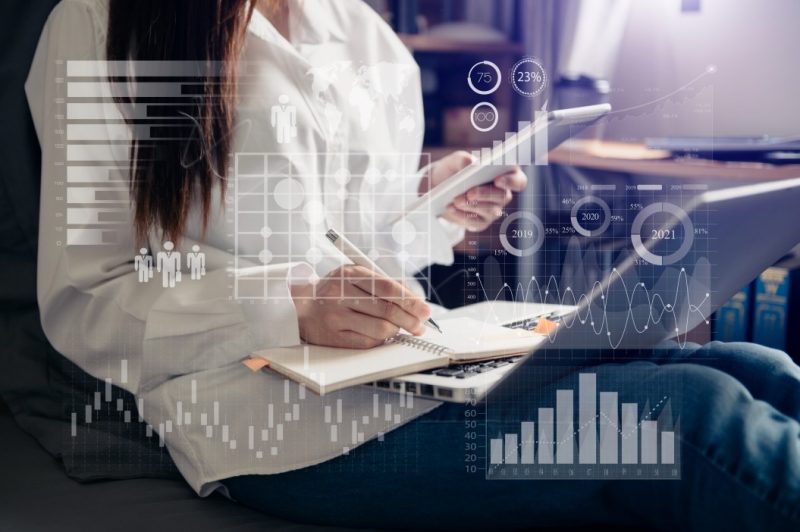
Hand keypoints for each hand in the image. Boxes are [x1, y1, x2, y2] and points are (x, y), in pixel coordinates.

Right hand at [290, 265, 430, 348]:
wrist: (301, 306)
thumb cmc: (335, 291)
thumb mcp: (354, 277)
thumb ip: (381, 283)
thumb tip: (414, 300)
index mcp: (348, 274)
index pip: (387, 288)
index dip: (410, 300)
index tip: (425, 310)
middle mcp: (340, 294)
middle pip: (386, 310)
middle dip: (410, 320)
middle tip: (421, 325)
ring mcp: (335, 317)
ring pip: (380, 329)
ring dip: (397, 331)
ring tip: (402, 329)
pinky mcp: (333, 337)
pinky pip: (367, 342)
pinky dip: (381, 340)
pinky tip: (384, 335)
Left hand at [420, 151, 527, 231]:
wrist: (439, 186)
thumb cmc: (455, 169)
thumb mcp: (456, 160)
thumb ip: (463, 159)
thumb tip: (470, 164)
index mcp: (505, 174)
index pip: (518, 181)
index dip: (511, 181)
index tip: (497, 180)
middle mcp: (503, 194)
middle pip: (504, 197)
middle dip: (486, 194)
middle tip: (470, 193)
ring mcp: (493, 210)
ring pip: (490, 210)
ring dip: (472, 205)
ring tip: (456, 200)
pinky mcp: (481, 222)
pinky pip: (475, 222)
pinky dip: (461, 215)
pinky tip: (451, 208)